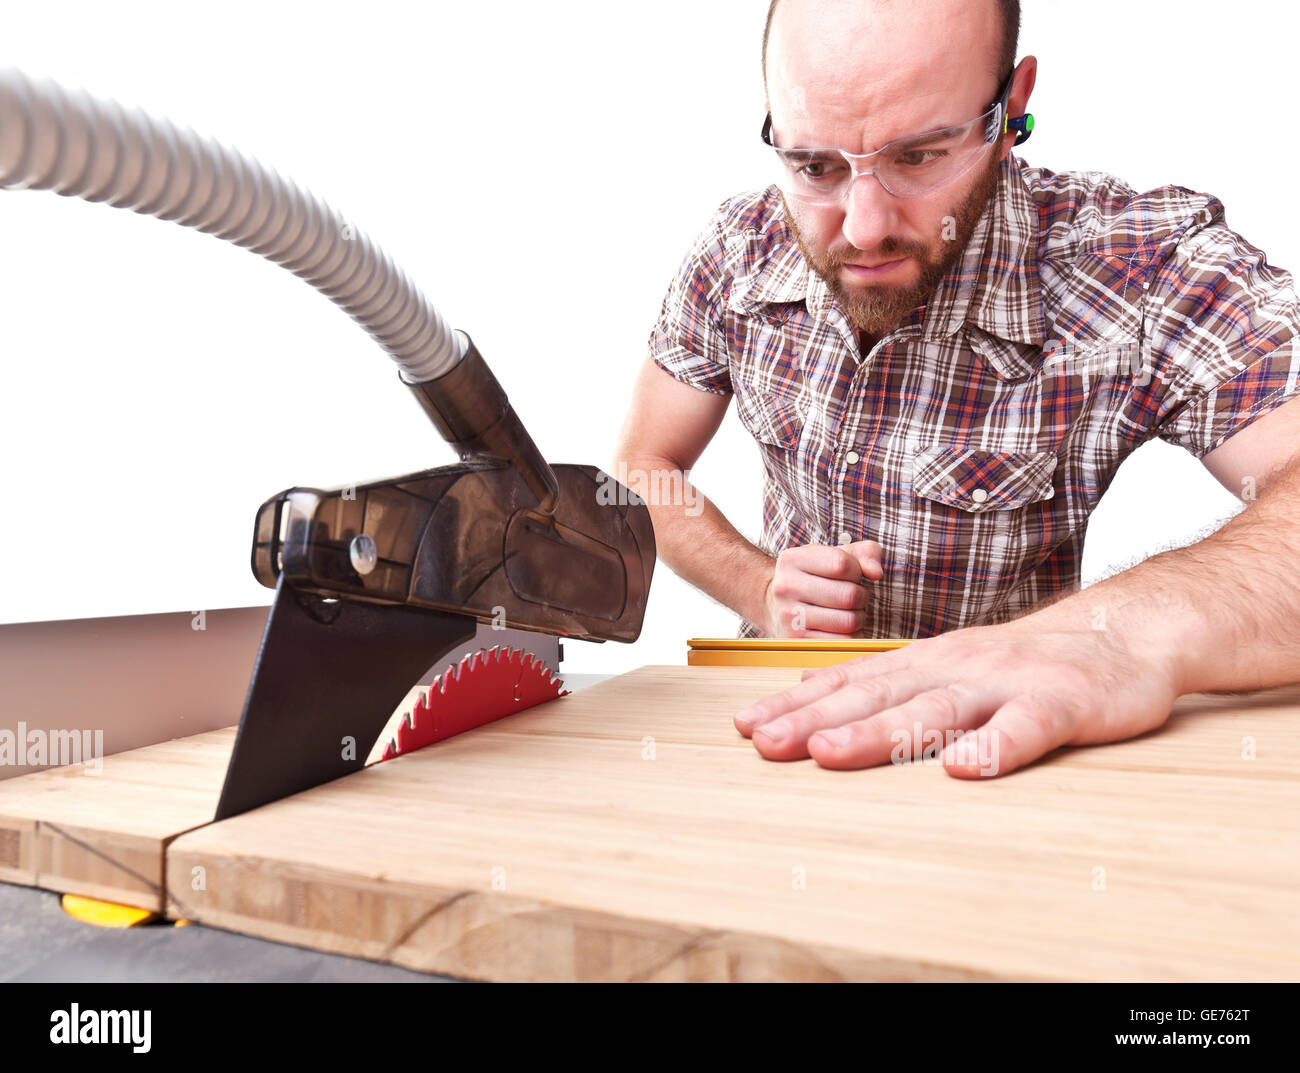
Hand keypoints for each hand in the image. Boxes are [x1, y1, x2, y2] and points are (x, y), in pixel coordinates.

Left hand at [733, 615, 1184, 776]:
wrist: (1125, 634)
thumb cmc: (1026, 660)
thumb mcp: (946, 662)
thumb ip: (886, 680)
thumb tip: (810, 691)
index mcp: (925, 662)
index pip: (849, 684)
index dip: (795, 705)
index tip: (744, 727)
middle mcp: (955, 668)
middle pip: (876, 698)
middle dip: (815, 721)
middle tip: (762, 743)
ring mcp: (1006, 684)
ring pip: (935, 712)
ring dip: (880, 734)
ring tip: (829, 755)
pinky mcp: (1060, 705)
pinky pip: (1025, 728)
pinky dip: (995, 747)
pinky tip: (963, 770)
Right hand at [761, 541, 884, 637]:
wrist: (776, 606)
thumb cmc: (814, 578)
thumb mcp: (835, 556)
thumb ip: (865, 553)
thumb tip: (876, 573)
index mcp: (793, 560)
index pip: (841, 563)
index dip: (857, 571)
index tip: (851, 575)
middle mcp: (786, 587)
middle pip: (848, 595)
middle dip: (861, 597)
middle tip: (854, 597)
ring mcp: (788, 617)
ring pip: (848, 621)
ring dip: (858, 618)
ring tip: (847, 612)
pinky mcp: (797, 641)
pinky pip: (843, 642)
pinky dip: (850, 636)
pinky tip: (840, 628)